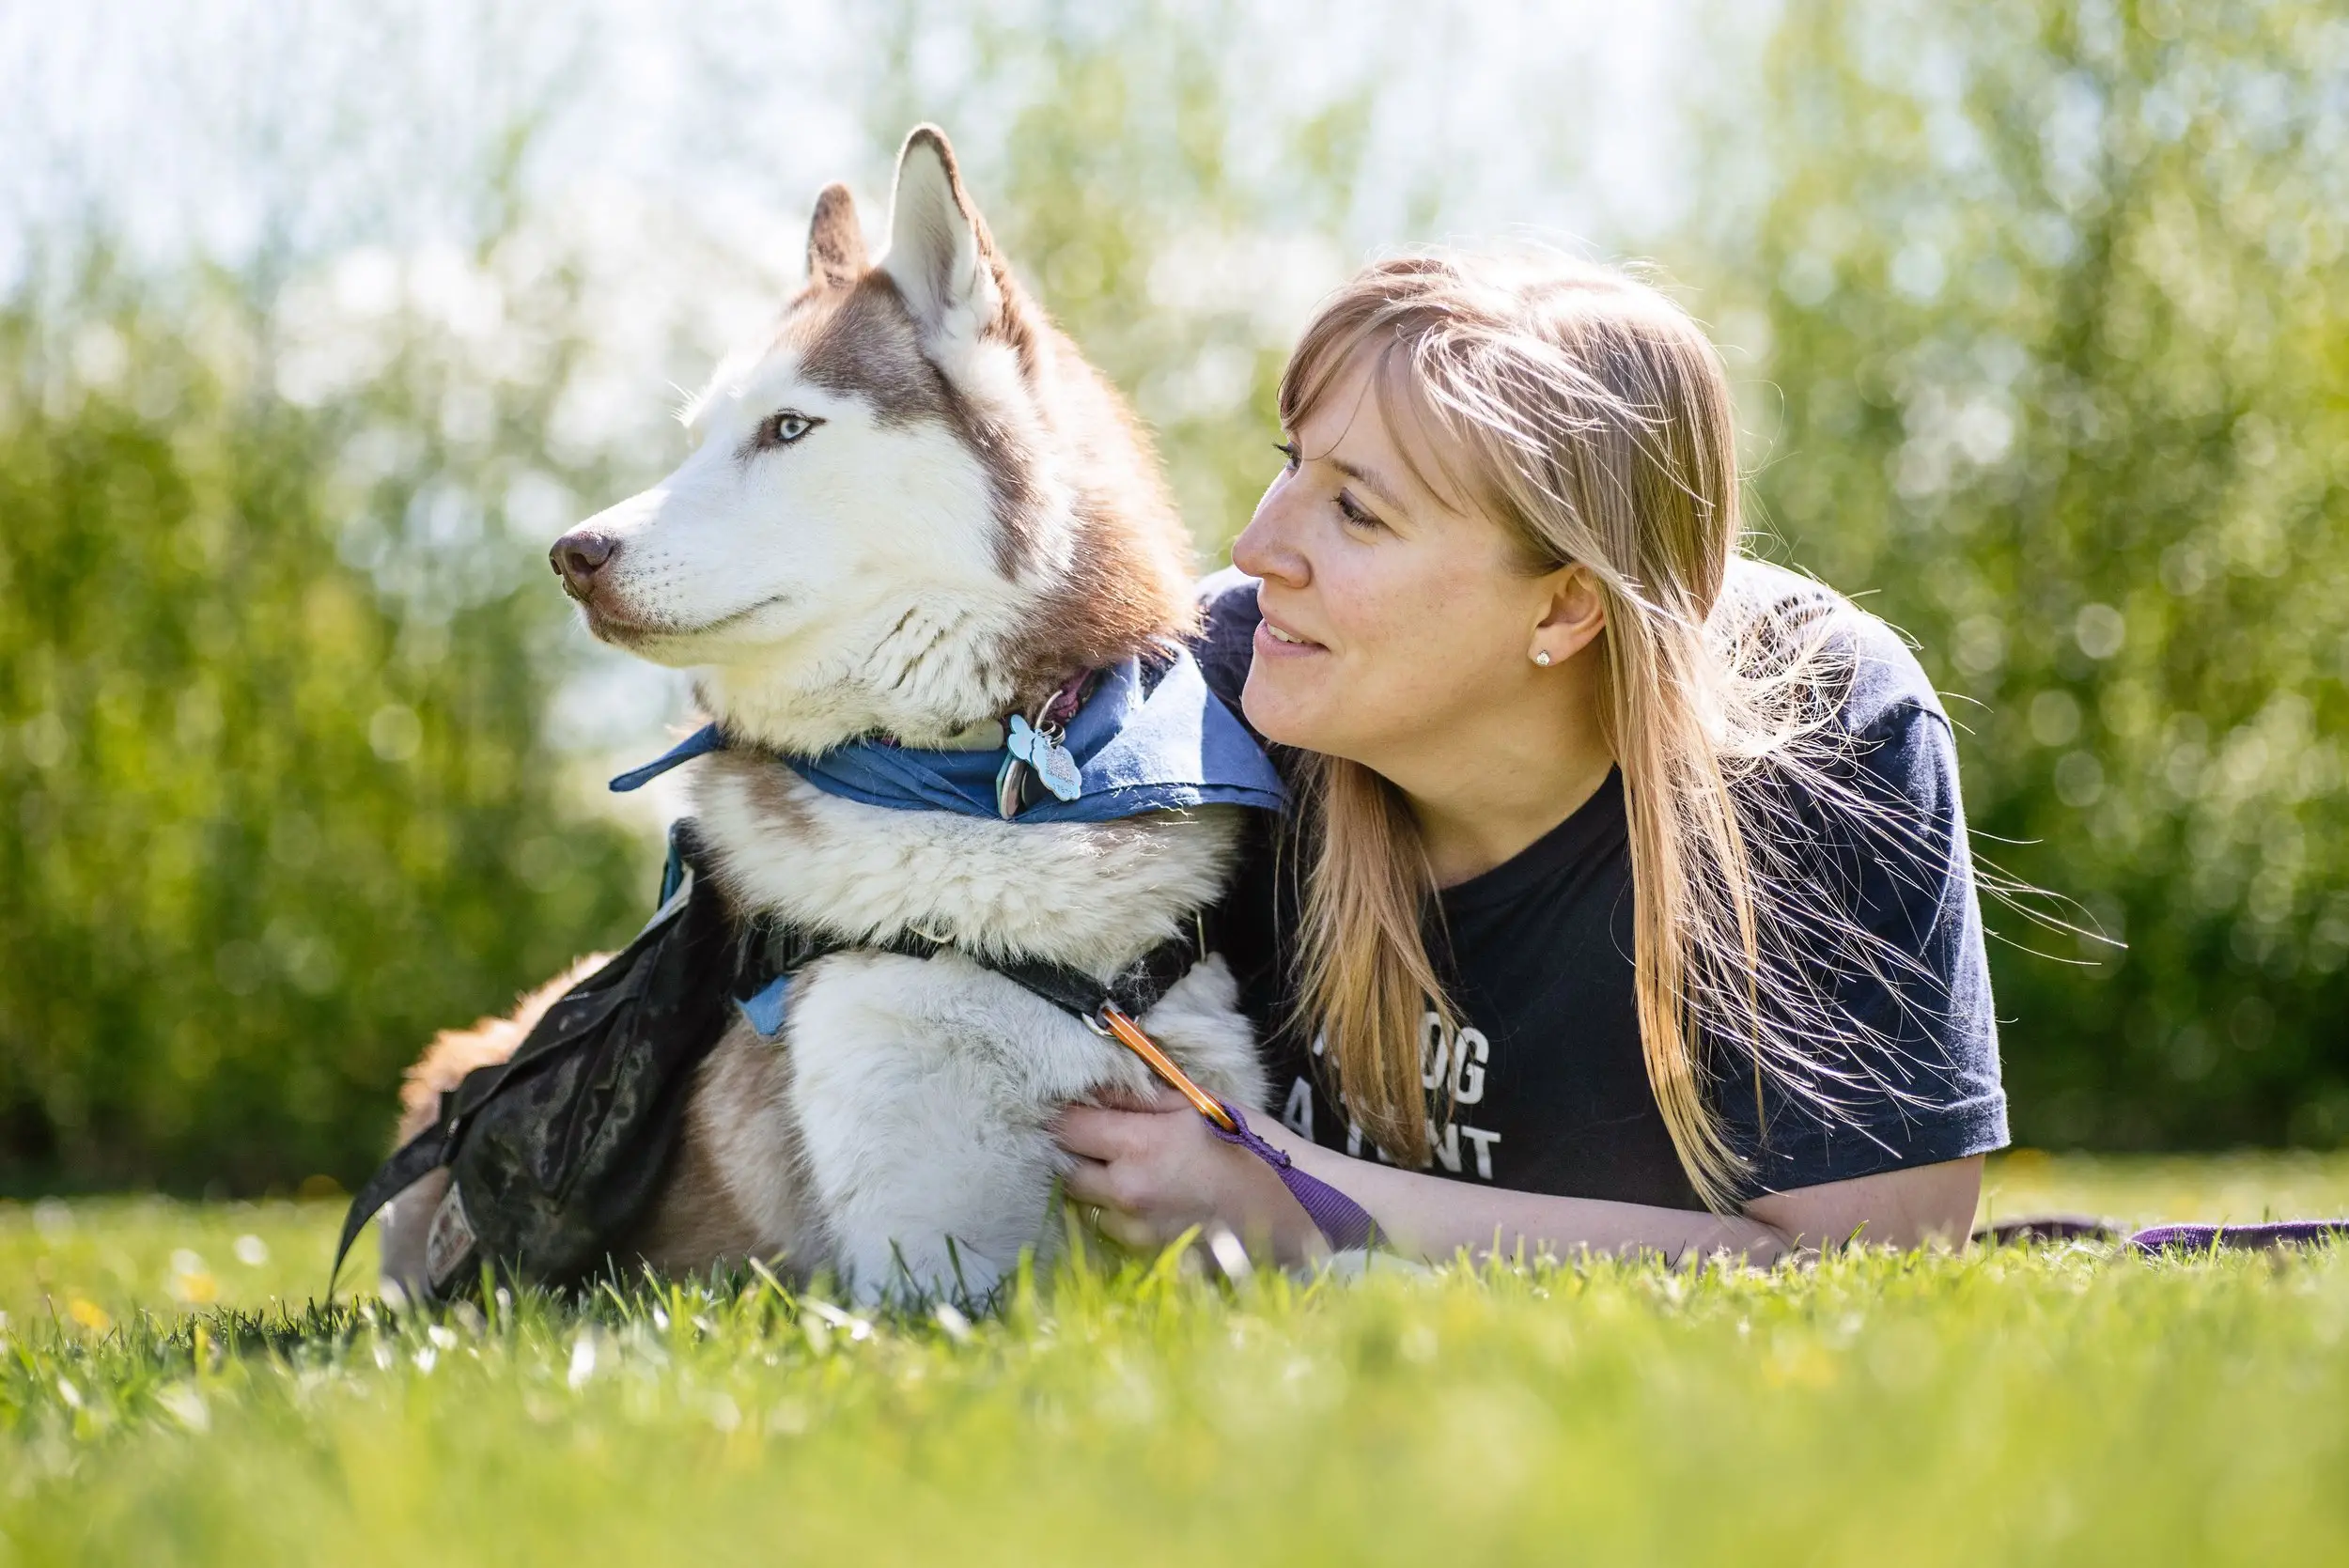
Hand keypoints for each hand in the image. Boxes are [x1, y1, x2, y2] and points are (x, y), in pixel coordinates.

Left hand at [1052, 1085, 1316, 1259]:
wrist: (1299, 1208)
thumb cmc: (1253, 1145)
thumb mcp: (1199, 1105)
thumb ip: (1141, 1097)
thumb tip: (1095, 1088)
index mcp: (1141, 1146)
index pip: (1068, 1128)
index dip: (1067, 1115)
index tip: (1077, 1107)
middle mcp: (1129, 1193)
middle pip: (1067, 1171)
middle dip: (1077, 1153)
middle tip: (1100, 1139)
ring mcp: (1138, 1232)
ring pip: (1087, 1206)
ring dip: (1097, 1188)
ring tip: (1131, 1171)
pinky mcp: (1151, 1258)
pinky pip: (1115, 1232)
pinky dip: (1121, 1216)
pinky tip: (1151, 1201)